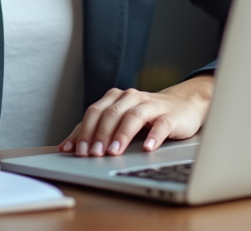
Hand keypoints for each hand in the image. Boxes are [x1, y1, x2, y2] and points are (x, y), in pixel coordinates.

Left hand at [58, 75, 213, 156]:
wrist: (184, 105)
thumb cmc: (147, 116)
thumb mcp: (119, 120)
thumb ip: (95, 131)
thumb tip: (66, 147)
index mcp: (116, 98)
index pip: (95, 112)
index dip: (84, 131)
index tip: (76, 150)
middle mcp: (131, 98)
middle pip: (111, 113)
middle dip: (100, 134)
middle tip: (94, 154)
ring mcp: (152, 105)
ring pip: (133, 116)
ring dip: (122, 135)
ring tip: (114, 152)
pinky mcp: (171, 115)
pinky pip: (161, 125)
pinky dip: (153, 136)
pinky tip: (147, 148)